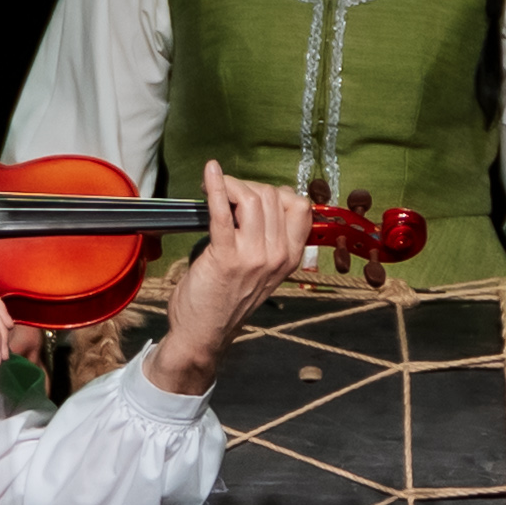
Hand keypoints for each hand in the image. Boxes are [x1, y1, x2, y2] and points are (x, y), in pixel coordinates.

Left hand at [144, 160, 314, 400]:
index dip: (277, 193)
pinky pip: (223, 211)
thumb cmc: (228, 298)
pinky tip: (209, 173)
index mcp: (291, 257)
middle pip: (273, 197)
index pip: (300, 207)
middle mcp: (278, 255)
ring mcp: (254, 256)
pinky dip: (215, 187)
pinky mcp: (225, 256)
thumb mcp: (263, 270)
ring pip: (252, 198)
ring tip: (215, 190)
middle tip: (227, 195)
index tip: (254, 196)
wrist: (205, 332)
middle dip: (248, 186)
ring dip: (231, 185)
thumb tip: (257, 199)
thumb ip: (267, 238)